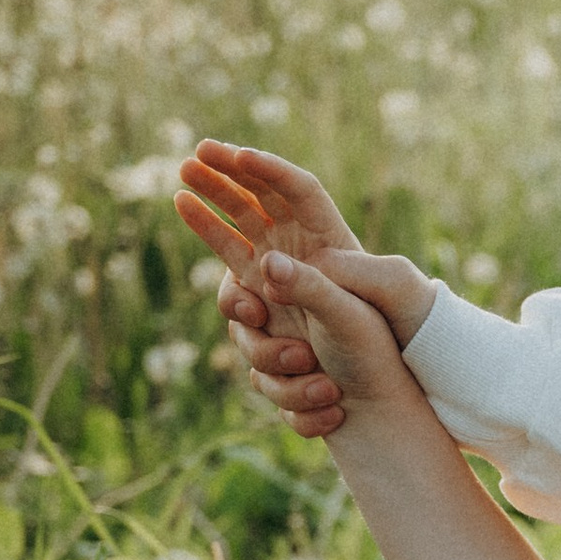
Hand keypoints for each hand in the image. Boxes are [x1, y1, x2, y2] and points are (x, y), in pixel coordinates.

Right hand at [175, 145, 430, 438]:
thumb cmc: (374, 354)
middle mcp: (294, 259)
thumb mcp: (348, 316)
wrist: (372, 405)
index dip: (266, 168)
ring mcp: (272, 292)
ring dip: (248, 311)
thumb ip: (309, 288)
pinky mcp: (262, 325)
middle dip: (217, 185)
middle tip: (186, 162)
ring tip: (304, 360)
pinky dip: (252, 334)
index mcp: (328, 243)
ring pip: (233, 281)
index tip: (234, 153)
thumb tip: (265, 266)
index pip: (297, 191)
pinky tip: (310, 382)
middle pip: (248, 210)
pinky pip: (238, 321)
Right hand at [239, 248, 428, 433]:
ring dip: (293, 391)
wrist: (412, 400)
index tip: (256, 313)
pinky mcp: (303, 398)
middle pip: (243, 337)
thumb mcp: (349, 308)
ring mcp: (294, 362)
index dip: (236, 299)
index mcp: (300, 288)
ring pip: (261, 379)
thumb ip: (311, 284)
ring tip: (333, 391)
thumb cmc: (386, 340)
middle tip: (305, 356)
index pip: (241, 285)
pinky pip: (282, 411)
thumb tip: (268, 263)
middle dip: (270, 354)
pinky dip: (307, 418)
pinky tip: (336, 415)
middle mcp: (292, 322)